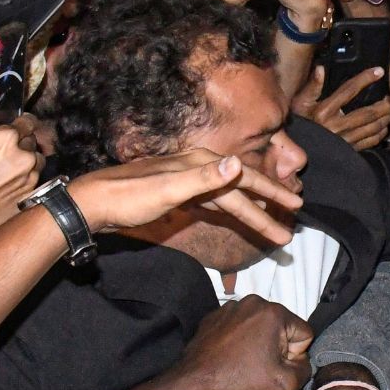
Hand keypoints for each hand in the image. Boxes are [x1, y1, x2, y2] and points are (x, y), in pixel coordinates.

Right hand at [0, 115, 43, 227]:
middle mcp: (23, 156)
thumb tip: (2, 133)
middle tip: (6, 152)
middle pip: (32, 142)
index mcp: (5, 139)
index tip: (22, 124)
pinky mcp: (32, 193)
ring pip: (37, 160)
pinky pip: (35, 178)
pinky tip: (10, 183)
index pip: (26, 122)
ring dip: (27, 161)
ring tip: (8, 169)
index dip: (23, 123)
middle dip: (21, 144)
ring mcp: (30, 176)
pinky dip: (27, 178)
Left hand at [68, 149, 303, 245]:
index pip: (247, 181)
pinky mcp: (178, 194)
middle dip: (268, 207)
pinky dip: (229, 210)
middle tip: (292, 224)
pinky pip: (213, 202)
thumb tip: (239, 163)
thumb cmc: (128, 197)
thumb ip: (205, 178)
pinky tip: (234, 215)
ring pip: (229, 198)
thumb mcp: (168, 189)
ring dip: (251, 212)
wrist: (92, 202)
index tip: (297, 207)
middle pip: (242, 190)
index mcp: (202, 163)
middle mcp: (199, 168)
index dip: (273, 194)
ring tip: (271, 226)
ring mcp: (188, 181)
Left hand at [173, 295, 312, 389]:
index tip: (276, 367)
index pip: (304, 333)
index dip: (295, 356)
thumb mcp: (286, 384)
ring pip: (260, 325)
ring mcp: (231, 307)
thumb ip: (306, 368)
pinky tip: (229, 356)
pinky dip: (238, 339)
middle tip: (259, 367)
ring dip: (258, 342)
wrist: (194, 385)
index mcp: (275, 313)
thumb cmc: (239, 383)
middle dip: (277, 347)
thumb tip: (301, 360)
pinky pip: (239, 325)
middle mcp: (254, 302)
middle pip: (282, 327)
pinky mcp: (214, 316)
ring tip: (243, 362)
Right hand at [291, 67, 389, 150]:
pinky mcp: (350, 150)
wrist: (298, 147)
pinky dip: (381, 133)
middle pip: (368, 113)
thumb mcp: (299, 103)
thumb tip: (321, 68)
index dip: (365, 79)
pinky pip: (371, 141)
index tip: (379, 71)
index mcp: (324, 111)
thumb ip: (312, 87)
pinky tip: (384, 126)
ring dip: (385, 118)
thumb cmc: (299, 122)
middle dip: (384, 104)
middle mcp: (336, 126)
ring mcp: (344, 140)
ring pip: (373, 128)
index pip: (349, 90)